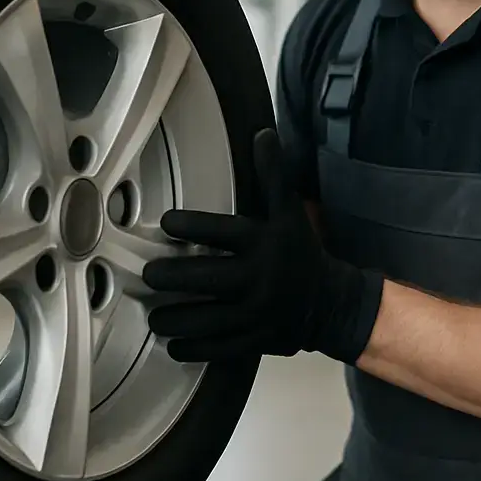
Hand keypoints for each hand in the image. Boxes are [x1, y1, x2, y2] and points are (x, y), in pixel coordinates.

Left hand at [142, 128, 384, 363]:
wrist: (332, 304)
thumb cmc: (301, 252)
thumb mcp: (290, 212)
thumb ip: (272, 175)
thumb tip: (262, 133)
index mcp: (263, 243)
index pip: (221, 232)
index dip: (190, 226)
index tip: (166, 223)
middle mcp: (258, 278)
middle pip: (205, 278)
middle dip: (170, 277)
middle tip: (148, 275)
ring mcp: (255, 314)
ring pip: (205, 319)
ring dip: (174, 317)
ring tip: (154, 314)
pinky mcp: (254, 340)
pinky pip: (217, 347)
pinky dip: (192, 347)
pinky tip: (173, 343)